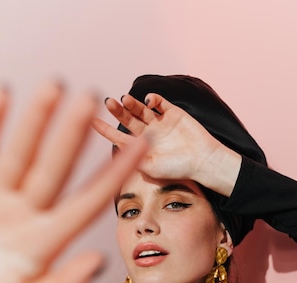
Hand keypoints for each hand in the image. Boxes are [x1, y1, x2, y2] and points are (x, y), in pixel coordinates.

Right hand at [0, 82, 146, 282]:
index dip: (113, 174)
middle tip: (94, 98)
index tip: (143, 146)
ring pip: (18, 154)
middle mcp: (24, 217)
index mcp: (45, 244)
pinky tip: (2, 94)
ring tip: (55, 85)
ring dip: (35, 121)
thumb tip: (99, 262)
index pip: (87, 203)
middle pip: (54, 169)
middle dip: (73, 135)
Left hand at [92, 93, 222, 182]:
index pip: (117, 137)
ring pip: (141, 109)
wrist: (203, 161)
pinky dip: (152, 98)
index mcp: (140, 149)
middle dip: (117, 111)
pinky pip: (159, 102)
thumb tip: (115, 145)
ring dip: (132, 103)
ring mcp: (160, 123)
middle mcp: (148, 134)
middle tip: (109, 102)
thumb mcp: (150, 168)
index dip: (105, 129)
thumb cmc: (177, 169)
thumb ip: (132, 157)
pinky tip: (149, 100)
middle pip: (127, 119)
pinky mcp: (173, 113)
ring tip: (126, 99)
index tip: (93, 121)